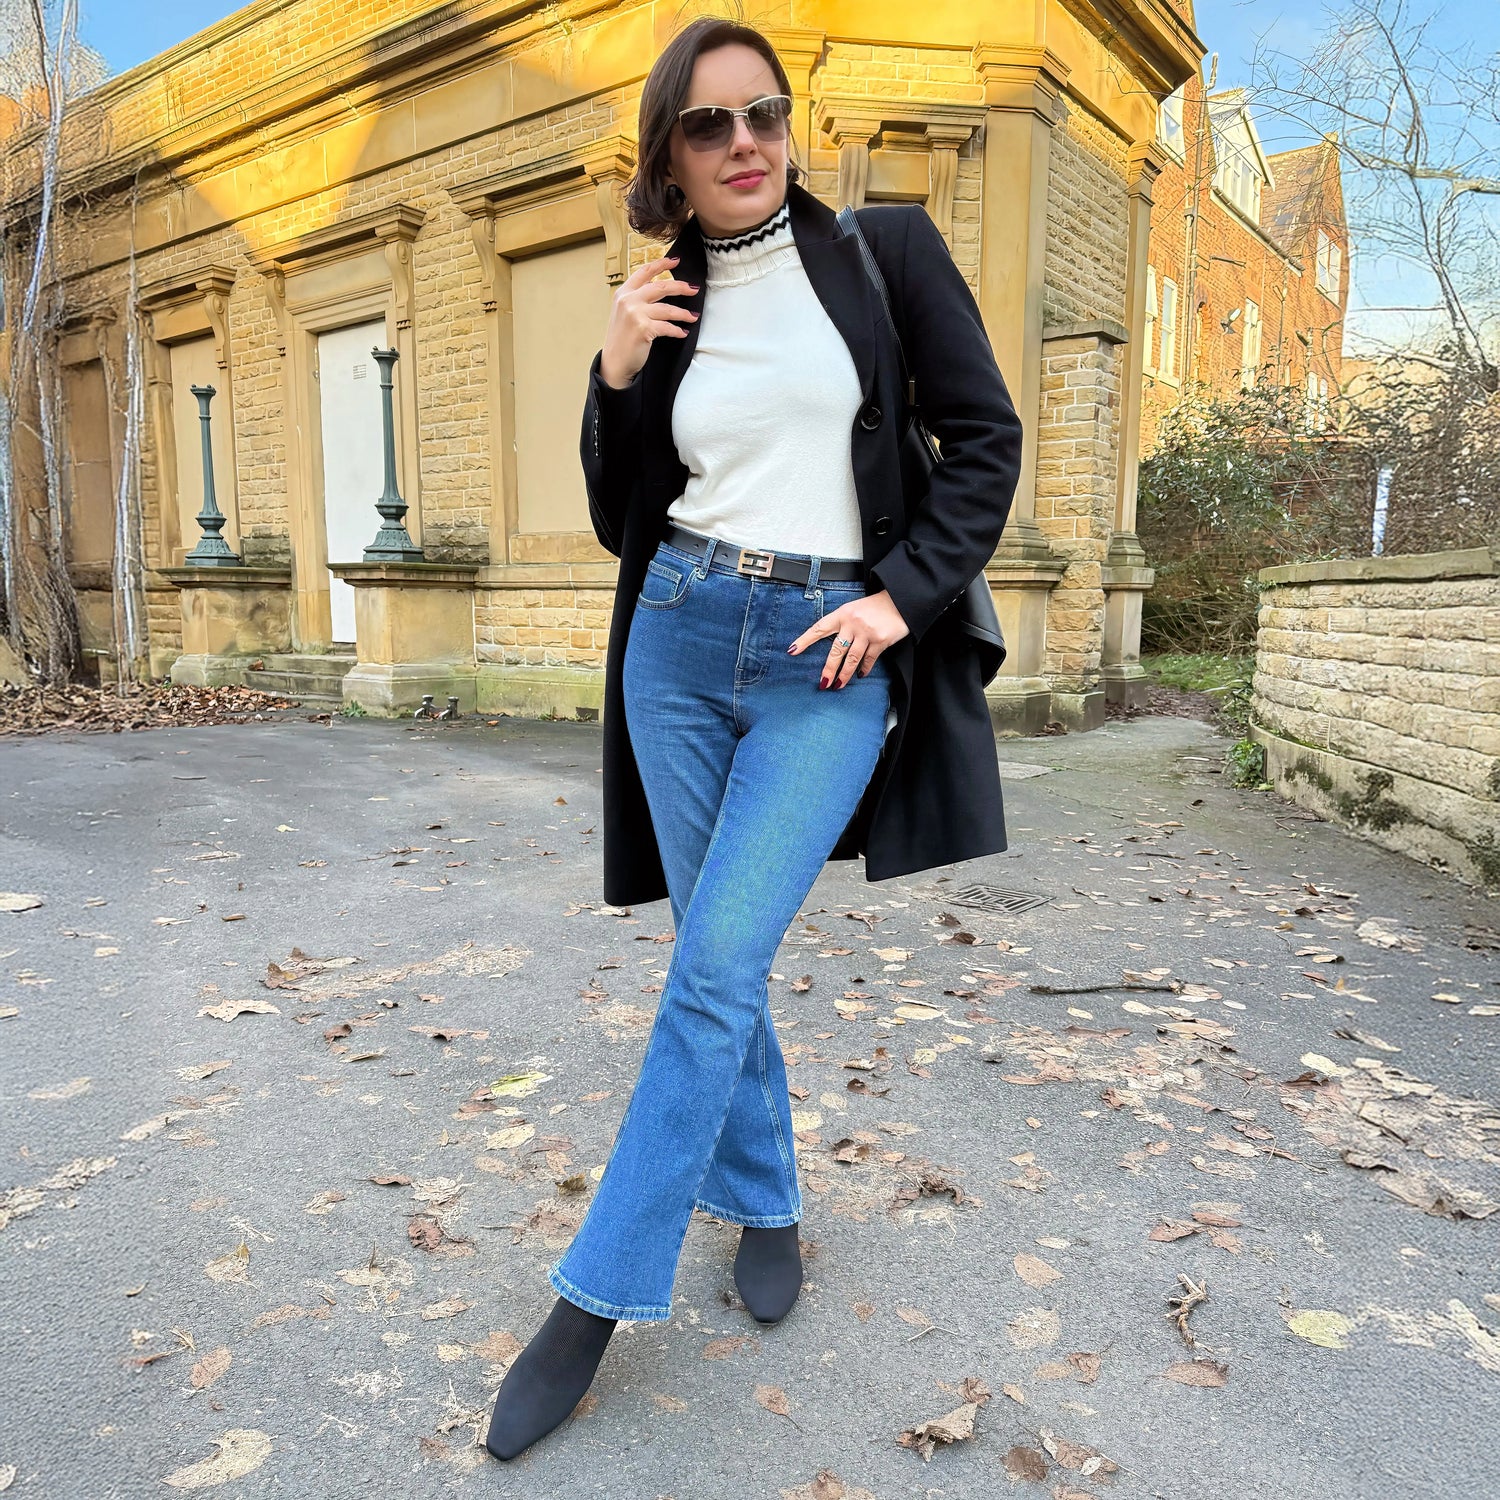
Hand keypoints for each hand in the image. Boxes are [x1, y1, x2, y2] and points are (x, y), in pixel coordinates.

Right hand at [599, 255, 699, 387]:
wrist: (614, 362)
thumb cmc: (622, 339)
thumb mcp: (624, 312)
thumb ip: (638, 299)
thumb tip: (661, 289)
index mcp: (623, 293)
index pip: (644, 271)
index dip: (661, 264)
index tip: (675, 260)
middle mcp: (628, 300)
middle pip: (660, 286)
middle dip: (680, 287)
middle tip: (693, 289)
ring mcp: (635, 314)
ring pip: (667, 308)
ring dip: (683, 313)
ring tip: (693, 317)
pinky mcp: (643, 328)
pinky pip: (667, 327)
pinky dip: (677, 330)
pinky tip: (682, 332)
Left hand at [787, 589, 908, 688]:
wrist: (900, 600)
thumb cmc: (875, 606)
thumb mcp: (854, 609)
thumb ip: (843, 624)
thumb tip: (832, 645)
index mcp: (842, 613)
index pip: (819, 628)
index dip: (805, 640)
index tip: (792, 651)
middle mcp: (852, 623)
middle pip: (836, 651)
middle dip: (828, 669)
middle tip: (823, 683)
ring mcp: (866, 633)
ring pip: (851, 659)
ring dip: (844, 675)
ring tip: (838, 685)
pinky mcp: (880, 641)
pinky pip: (869, 659)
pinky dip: (864, 669)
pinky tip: (860, 674)